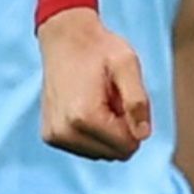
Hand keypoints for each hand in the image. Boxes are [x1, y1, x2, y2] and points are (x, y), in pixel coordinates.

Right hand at [38, 8, 149, 159]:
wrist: (66, 39)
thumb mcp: (128, 66)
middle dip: (122, 129)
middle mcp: (64, 132)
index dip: (136, 124)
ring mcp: (54, 136)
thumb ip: (138, 102)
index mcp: (84, 117)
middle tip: (114, 100)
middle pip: (114, 153)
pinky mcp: (50, 136)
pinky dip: (94, 133)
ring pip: (101, 153)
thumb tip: (143, 135)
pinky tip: (90, 108)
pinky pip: (86, 148)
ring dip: (108, 132)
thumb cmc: (99, 50)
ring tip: (102, 102)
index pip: (126, 146)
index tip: (125, 100)